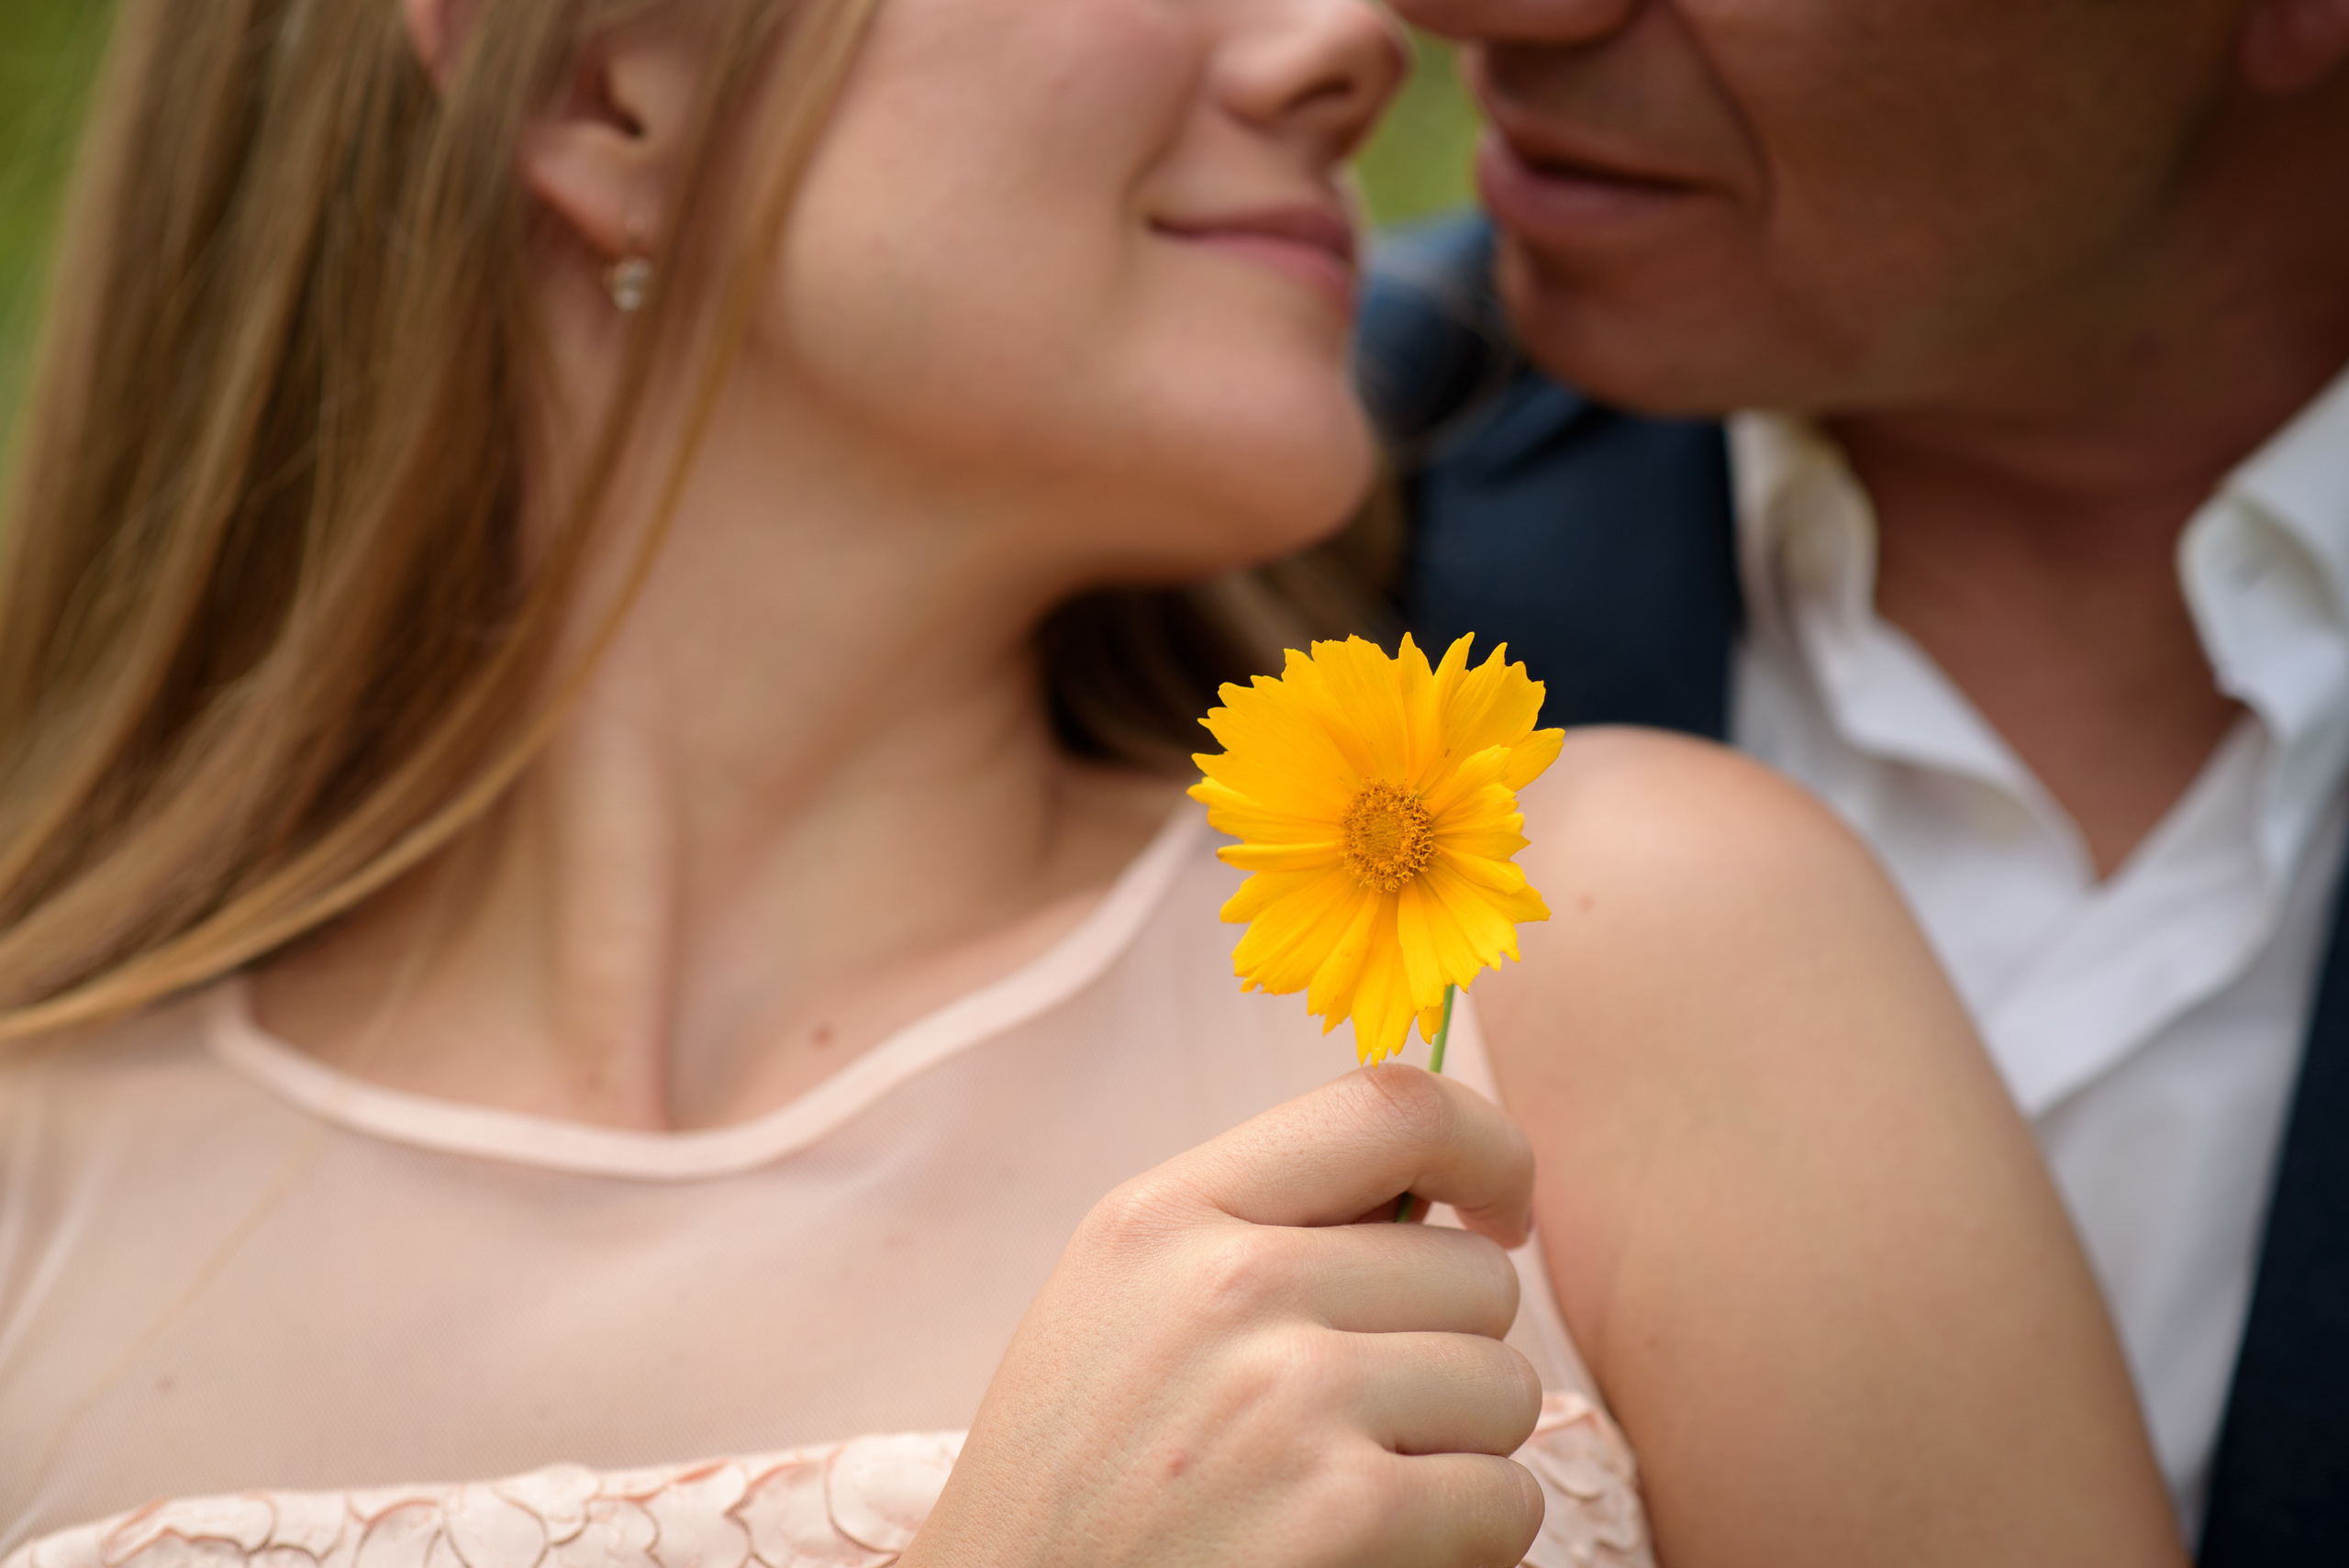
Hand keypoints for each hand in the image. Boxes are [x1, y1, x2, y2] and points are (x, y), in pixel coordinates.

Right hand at [900, 1066, 1544, 1567]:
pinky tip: (1378, 1556)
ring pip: (1506, 1389)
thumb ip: (1254, 1231)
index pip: (1393, 1108)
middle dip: (1453, 1354)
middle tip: (1370, 1424)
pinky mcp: (1343, 1511)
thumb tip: (1437, 1191)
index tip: (1496, 1215)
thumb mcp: (1121, 1307)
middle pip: (1473, 1275)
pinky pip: (1503, 1499)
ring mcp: (1289, 1395)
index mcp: (1169, 1214)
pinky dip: (1470, 1543)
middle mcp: (1229, 1283)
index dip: (1490, 1149)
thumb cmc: (1077, 1483)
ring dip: (1465, 1456)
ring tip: (1358, 1493)